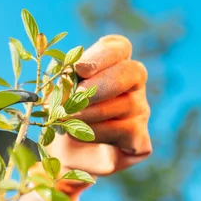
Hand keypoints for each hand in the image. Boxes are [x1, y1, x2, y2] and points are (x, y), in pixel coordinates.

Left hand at [33, 35, 151, 200]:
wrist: (64, 152)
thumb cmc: (61, 113)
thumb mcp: (58, 94)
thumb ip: (65, 83)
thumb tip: (68, 80)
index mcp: (113, 62)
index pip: (119, 48)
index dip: (101, 56)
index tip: (79, 68)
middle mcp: (133, 83)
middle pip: (132, 72)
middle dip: (101, 85)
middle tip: (76, 96)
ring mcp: (141, 110)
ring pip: (126, 105)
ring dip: (90, 113)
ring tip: (66, 119)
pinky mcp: (141, 139)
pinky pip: (126, 130)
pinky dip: (98, 132)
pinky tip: (81, 135)